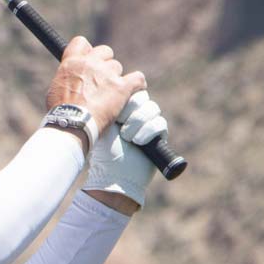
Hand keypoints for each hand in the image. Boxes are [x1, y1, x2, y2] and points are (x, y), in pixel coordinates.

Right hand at [46, 37, 143, 134]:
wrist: (72, 124)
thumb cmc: (61, 112)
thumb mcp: (56, 89)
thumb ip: (67, 77)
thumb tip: (72, 79)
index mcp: (72, 62)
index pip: (81, 42)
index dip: (87, 51)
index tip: (89, 60)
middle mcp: (90, 63)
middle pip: (105, 51)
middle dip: (104, 63)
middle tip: (102, 79)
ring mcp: (107, 74)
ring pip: (117, 67)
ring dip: (115, 78)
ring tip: (111, 94)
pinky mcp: (121, 87)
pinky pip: (137, 78)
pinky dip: (137, 84)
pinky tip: (135, 90)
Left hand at [82, 90, 167, 209]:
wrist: (115, 176)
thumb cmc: (104, 153)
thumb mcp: (104, 125)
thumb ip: (111, 106)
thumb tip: (119, 88)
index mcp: (119, 109)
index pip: (129, 90)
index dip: (125, 98)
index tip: (115, 113)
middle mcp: (133, 115)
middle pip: (142, 97)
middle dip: (131, 110)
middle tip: (120, 124)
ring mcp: (147, 125)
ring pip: (152, 108)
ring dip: (138, 122)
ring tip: (127, 137)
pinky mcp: (158, 136)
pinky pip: (160, 123)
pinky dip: (148, 131)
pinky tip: (138, 142)